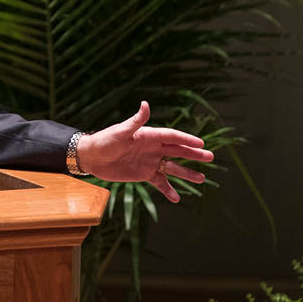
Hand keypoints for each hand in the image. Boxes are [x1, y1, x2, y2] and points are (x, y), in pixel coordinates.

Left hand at [76, 102, 213, 203]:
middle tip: (211, 157)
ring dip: (187, 173)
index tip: (201, 143)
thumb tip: (145, 104)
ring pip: (173, 168)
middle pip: (178, 151)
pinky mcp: (143, 174)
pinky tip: (177, 198)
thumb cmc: (105, 141)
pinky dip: (168, 190)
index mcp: (149, 136)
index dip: (187, 139)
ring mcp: (150, 162)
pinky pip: (160, 182)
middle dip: (194, 154)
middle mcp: (153, 148)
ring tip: (202, 179)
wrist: (91, 157)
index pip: (172, 137)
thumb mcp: (121, 131)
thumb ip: (136, 121)